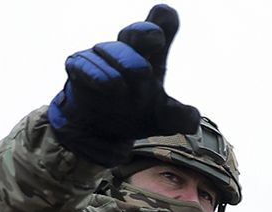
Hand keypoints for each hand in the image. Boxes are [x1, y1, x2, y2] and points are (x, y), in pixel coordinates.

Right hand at [47, 4, 202, 165]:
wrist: (100, 132)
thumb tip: (192, 119)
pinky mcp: (79, 68)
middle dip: (145, 32)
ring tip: (134, 79)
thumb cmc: (135, 113)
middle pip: (136, 33)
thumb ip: (178, 117)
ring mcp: (101, 57)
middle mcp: (127, 51)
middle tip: (157, 40)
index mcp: (152, 55)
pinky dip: (97, 73)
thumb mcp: (162, 119)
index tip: (167, 19)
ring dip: (124, 61)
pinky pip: (84, 63)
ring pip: (111, 50)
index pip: (160, 25)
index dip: (164, 19)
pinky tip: (112, 85)